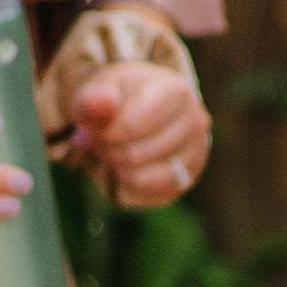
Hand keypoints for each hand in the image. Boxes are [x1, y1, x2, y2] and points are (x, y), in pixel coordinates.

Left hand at [50, 19, 210, 208]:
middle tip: (99, 143)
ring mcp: (196, 153)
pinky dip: (128, 186)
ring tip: (112, 154)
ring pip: (141, 179)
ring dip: (116, 170)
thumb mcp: (101, 90)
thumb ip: (95, 98)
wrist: (141, 109)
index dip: (102, 135)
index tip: (91, 130)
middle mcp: (195, 122)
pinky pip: (148, 196)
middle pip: (135, 155)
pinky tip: (125, 168)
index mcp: (175, 91)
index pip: (130, 126)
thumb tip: (100, 104)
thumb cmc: (119, 98)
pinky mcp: (187, 179)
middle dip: (107, 153)